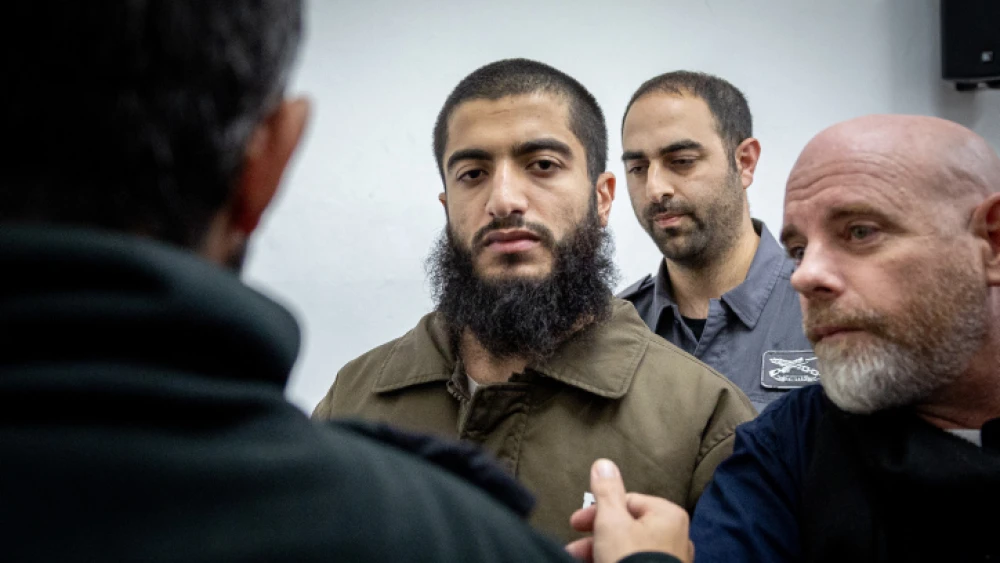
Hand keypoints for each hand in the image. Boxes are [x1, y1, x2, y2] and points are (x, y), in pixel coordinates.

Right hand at [565, 459, 693, 562]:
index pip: (626, 502)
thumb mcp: (610, 521)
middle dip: (595, 538)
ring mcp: (673, 562)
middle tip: (574, 548)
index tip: (575, 523)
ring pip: (629, 550)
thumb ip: (606, 491)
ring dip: (600, 553)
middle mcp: (676, 536)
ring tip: (578, 561)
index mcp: (667, 515)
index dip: (596, 511)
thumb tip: (604, 463)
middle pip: (626, 528)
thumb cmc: (629, 560)